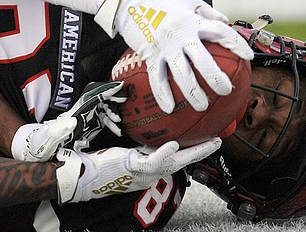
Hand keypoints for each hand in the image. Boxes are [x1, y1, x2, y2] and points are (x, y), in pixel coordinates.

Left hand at [11, 81, 125, 161]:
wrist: (36, 150)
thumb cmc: (41, 143)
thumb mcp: (48, 137)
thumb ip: (60, 129)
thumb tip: (73, 121)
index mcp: (74, 114)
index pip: (92, 98)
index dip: (105, 91)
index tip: (118, 86)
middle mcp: (81, 114)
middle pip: (100, 102)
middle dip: (113, 101)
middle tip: (125, 102)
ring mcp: (84, 120)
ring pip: (103, 112)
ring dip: (113, 115)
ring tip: (120, 123)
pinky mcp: (86, 128)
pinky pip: (102, 123)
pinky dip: (111, 125)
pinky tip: (117, 131)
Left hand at [56, 137, 221, 203]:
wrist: (86, 175)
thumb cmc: (104, 163)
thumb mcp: (129, 151)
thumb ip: (144, 144)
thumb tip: (154, 129)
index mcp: (152, 166)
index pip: (178, 157)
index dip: (195, 149)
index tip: (210, 140)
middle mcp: (151, 171)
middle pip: (183, 162)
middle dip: (202, 152)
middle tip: (218, 141)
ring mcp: (143, 172)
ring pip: (172, 163)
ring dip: (192, 153)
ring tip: (208, 143)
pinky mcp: (133, 167)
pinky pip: (152, 161)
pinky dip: (163, 154)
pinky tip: (173, 145)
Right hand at [95, 0, 253, 112]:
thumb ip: (207, 11)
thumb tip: (225, 21)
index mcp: (192, 20)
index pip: (219, 32)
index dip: (235, 44)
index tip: (248, 56)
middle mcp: (180, 34)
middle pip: (201, 59)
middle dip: (215, 76)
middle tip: (226, 90)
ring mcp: (164, 46)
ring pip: (180, 73)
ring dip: (192, 92)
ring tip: (202, 106)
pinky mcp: (149, 54)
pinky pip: (156, 78)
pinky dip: (162, 94)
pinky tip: (169, 108)